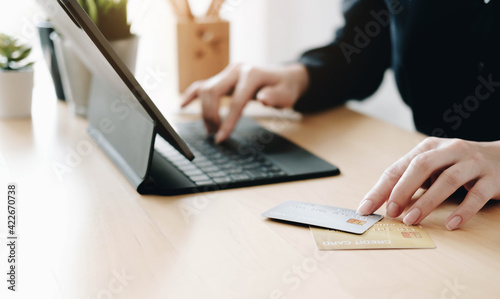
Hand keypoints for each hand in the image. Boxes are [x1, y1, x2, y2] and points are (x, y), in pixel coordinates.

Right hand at [181, 63, 308, 142]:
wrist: (284, 76)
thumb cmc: (285, 87)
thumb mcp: (287, 94)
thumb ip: (276, 97)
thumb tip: (263, 99)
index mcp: (252, 74)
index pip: (235, 101)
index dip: (227, 121)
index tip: (220, 138)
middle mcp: (236, 70)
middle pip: (213, 92)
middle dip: (211, 116)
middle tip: (215, 134)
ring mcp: (227, 72)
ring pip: (205, 89)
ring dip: (204, 111)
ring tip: (211, 129)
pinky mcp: (222, 77)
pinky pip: (202, 84)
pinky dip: (192, 95)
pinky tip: (183, 105)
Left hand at [356, 137, 499, 229]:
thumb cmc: (459, 166)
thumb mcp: (433, 168)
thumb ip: (411, 182)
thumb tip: (384, 204)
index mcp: (429, 148)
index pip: (398, 167)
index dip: (381, 189)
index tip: (365, 208)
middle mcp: (450, 150)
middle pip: (421, 166)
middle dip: (402, 190)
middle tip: (391, 212)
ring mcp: (472, 162)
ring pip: (447, 180)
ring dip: (427, 202)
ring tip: (412, 220)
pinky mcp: (493, 178)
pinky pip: (476, 194)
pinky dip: (463, 210)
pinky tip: (451, 224)